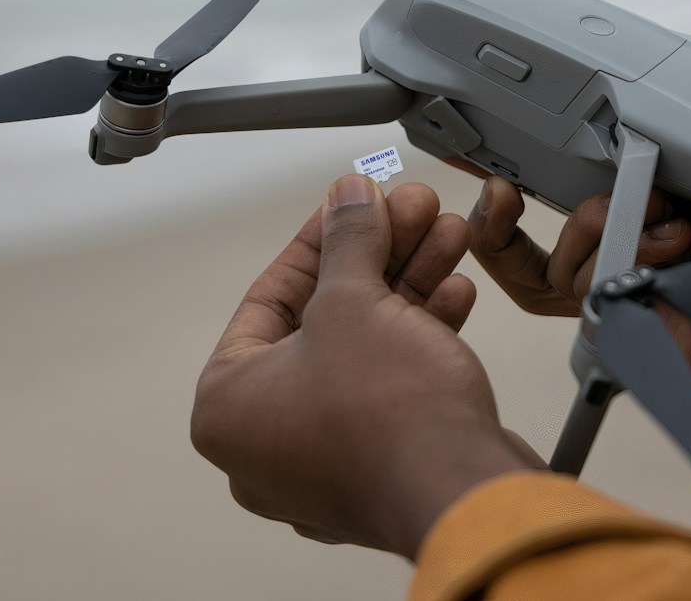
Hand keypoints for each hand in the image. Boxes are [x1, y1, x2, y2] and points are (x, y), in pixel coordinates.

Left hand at [191, 175, 541, 558]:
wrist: (462, 492)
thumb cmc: (386, 418)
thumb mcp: (355, 299)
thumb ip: (348, 239)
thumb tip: (348, 198)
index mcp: (228, 407)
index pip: (269, 297)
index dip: (321, 239)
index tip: (352, 203)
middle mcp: (266, 443)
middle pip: (324, 320)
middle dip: (378, 257)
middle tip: (410, 212)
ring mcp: (324, 462)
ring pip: (365, 350)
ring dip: (409, 288)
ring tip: (446, 236)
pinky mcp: (380, 469)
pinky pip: (392, 388)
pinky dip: (420, 339)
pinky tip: (455, 293)